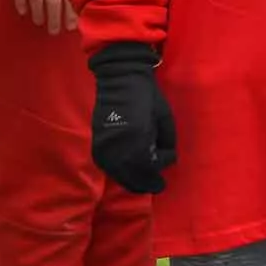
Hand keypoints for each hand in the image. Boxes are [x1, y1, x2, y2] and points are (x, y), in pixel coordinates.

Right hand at [89, 42, 176, 194]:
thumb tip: (167, 160)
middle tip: (157, 187)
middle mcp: (118, 145)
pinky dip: (117, 172)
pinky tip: (126, 173)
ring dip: (131, 181)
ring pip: (117, 173)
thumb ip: (166, 141)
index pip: (149, 165)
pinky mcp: (96, 142)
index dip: (161, 164)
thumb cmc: (147, 95)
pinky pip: (106, 165)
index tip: (169, 160)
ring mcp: (104, 145)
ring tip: (142, 184)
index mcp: (138, 137)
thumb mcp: (165, 118)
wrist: (119, 78)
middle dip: (146, 182)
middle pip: (132, 174)